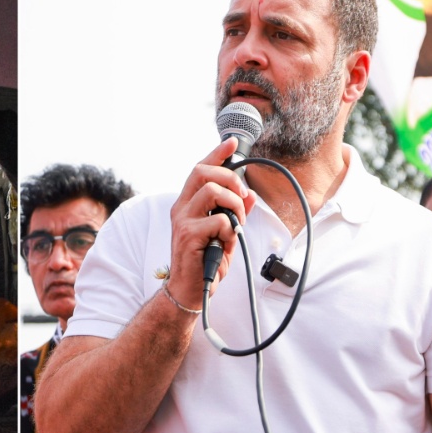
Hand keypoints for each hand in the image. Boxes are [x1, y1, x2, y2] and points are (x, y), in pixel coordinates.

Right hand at [166, 137, 255, 308]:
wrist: (191, 290)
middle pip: (202, 172)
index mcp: (187, 204)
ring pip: (212, 191)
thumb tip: (250, 195)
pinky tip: (226, 242)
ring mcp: (182, 221)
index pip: (200, 169)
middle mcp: (181, 208)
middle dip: (230, 178)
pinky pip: (218, 219)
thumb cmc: (205, 262)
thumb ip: (235, 213)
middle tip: (242, 197)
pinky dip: (230, 229)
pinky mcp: (188, 235)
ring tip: (237, 223)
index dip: (217, 153)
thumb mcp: (224, 233)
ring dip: (233, 204)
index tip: (233, 142)